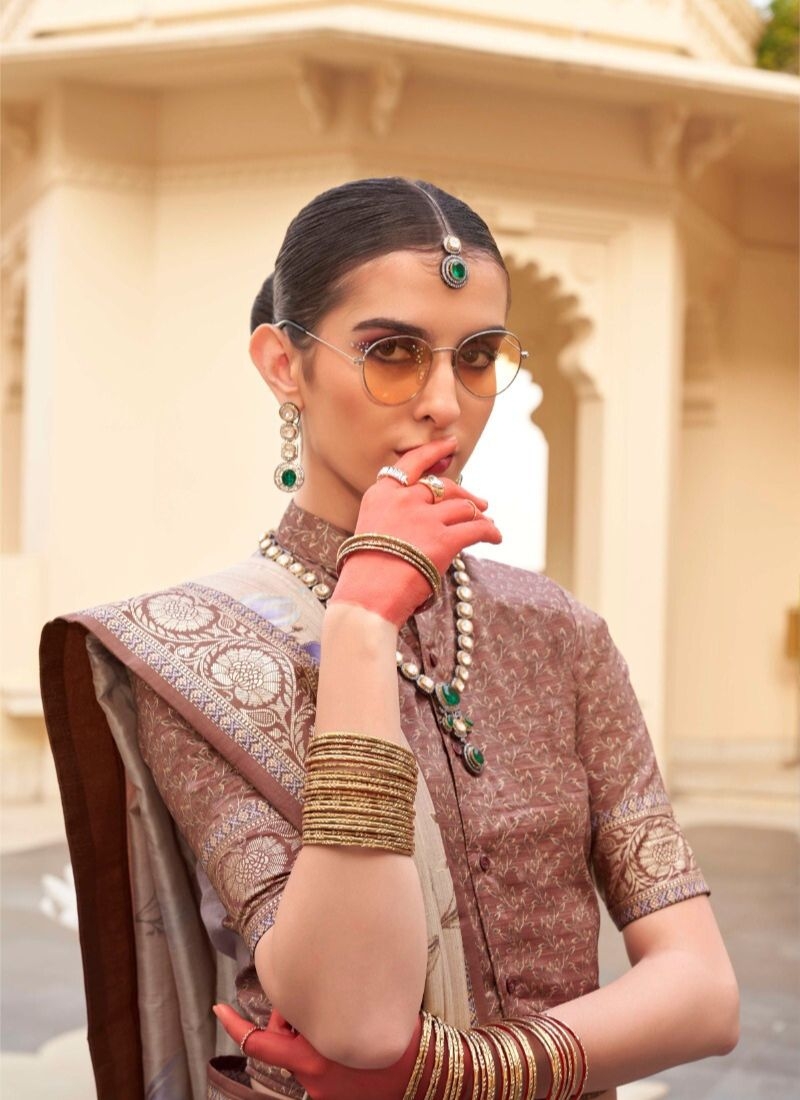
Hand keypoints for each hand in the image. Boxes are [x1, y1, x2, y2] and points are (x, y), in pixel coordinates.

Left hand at [213, 1003, 422, 1099]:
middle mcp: (312, 1079)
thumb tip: (304, 998)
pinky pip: (318, 1071)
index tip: (219, 1009)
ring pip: (301, 1056)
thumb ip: (326, 1005)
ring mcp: (323, 1094)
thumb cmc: (397, 1034)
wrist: (428, 1075)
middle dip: (289, 1018)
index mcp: (313, 1057)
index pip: (261, 1042)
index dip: (236, 1026)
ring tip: (339, 1013)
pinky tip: (344, 1038)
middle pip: (283, 1042)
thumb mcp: (359, 1008)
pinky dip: (322, 1053)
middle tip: (309, 996)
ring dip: (308, 1035)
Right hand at [331, 438, 501, 626]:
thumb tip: (425, 516)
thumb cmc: (366, 574)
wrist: (367, 598)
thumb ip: (394, 516)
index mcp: (381, 494)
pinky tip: (495, 536)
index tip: (450, 444)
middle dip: (464, 493)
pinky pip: (477, 529)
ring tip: (488, 523)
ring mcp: (425, 518)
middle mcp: (404, 499)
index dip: (434, 452)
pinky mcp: (444, 540)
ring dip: (479, 514)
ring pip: (463, 507)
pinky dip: (490, 531)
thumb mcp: (371, 531)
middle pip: (443, 487)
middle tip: (478, 503)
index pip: (411, 463)